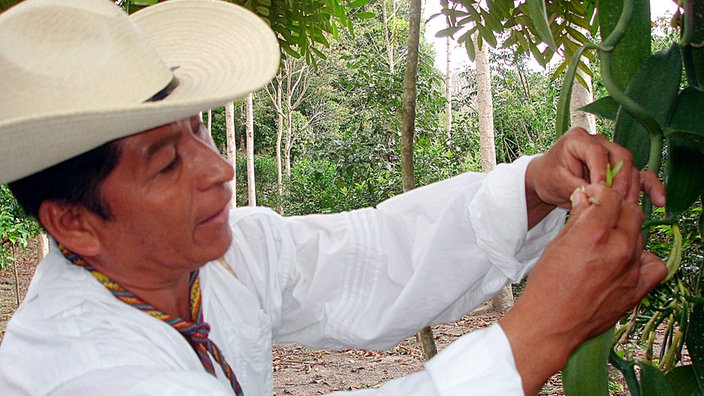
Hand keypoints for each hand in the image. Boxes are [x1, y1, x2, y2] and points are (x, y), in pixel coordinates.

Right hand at [500, 184, 666, 394]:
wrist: (550, 324)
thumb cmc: (546, 286)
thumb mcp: (556, 245)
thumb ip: (577, 219)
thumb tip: (586, 199)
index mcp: (594, 234)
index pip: (610, 196)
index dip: (598, 193)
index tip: (591, 197)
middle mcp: (618, 249)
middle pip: (631, 211)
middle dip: (614, 208)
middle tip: (599, 217)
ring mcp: (631, 270)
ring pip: (640, 235)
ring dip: (625, 231)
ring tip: (606, 242)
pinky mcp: (637, 289)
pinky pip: (654, 264)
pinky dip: (643, 258)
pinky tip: (626, 260)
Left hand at [525, 128, 664, 225]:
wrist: (548, 180)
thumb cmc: (549, 177)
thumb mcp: (555, 182)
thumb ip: (574, 187)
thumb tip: (595, 196)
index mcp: (579, 139)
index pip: (597, 153)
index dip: (601, 173)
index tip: (601, 192)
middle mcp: (599, 142)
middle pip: (621, 157)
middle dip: (621, 181)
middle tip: (618, 203)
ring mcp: (612, 154)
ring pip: (631, 167)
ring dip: (634, 188)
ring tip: (630, 209)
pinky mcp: (620, 169)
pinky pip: (640, 175)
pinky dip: (650, 187)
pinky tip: (659, 201)